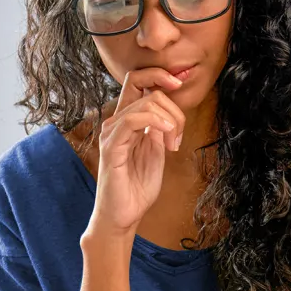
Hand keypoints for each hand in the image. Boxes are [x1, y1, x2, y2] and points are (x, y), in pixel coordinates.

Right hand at [87, 67, 185, 237]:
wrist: (124, 216)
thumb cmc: (138, 187)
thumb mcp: (156, 150)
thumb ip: (160, 128)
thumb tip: (169, 109)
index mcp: (126, 120)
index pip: (137, 80)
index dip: (159, 75)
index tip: (180, 85)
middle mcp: (115, 122)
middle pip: (145, 86)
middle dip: (173, 105)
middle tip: (178, 135)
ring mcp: (111, 133)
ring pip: (145, 101)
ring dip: (170, 118)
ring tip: (173, 142)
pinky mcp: (111, 147)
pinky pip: (132, 119)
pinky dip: (155, 121)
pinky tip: (168, 136)